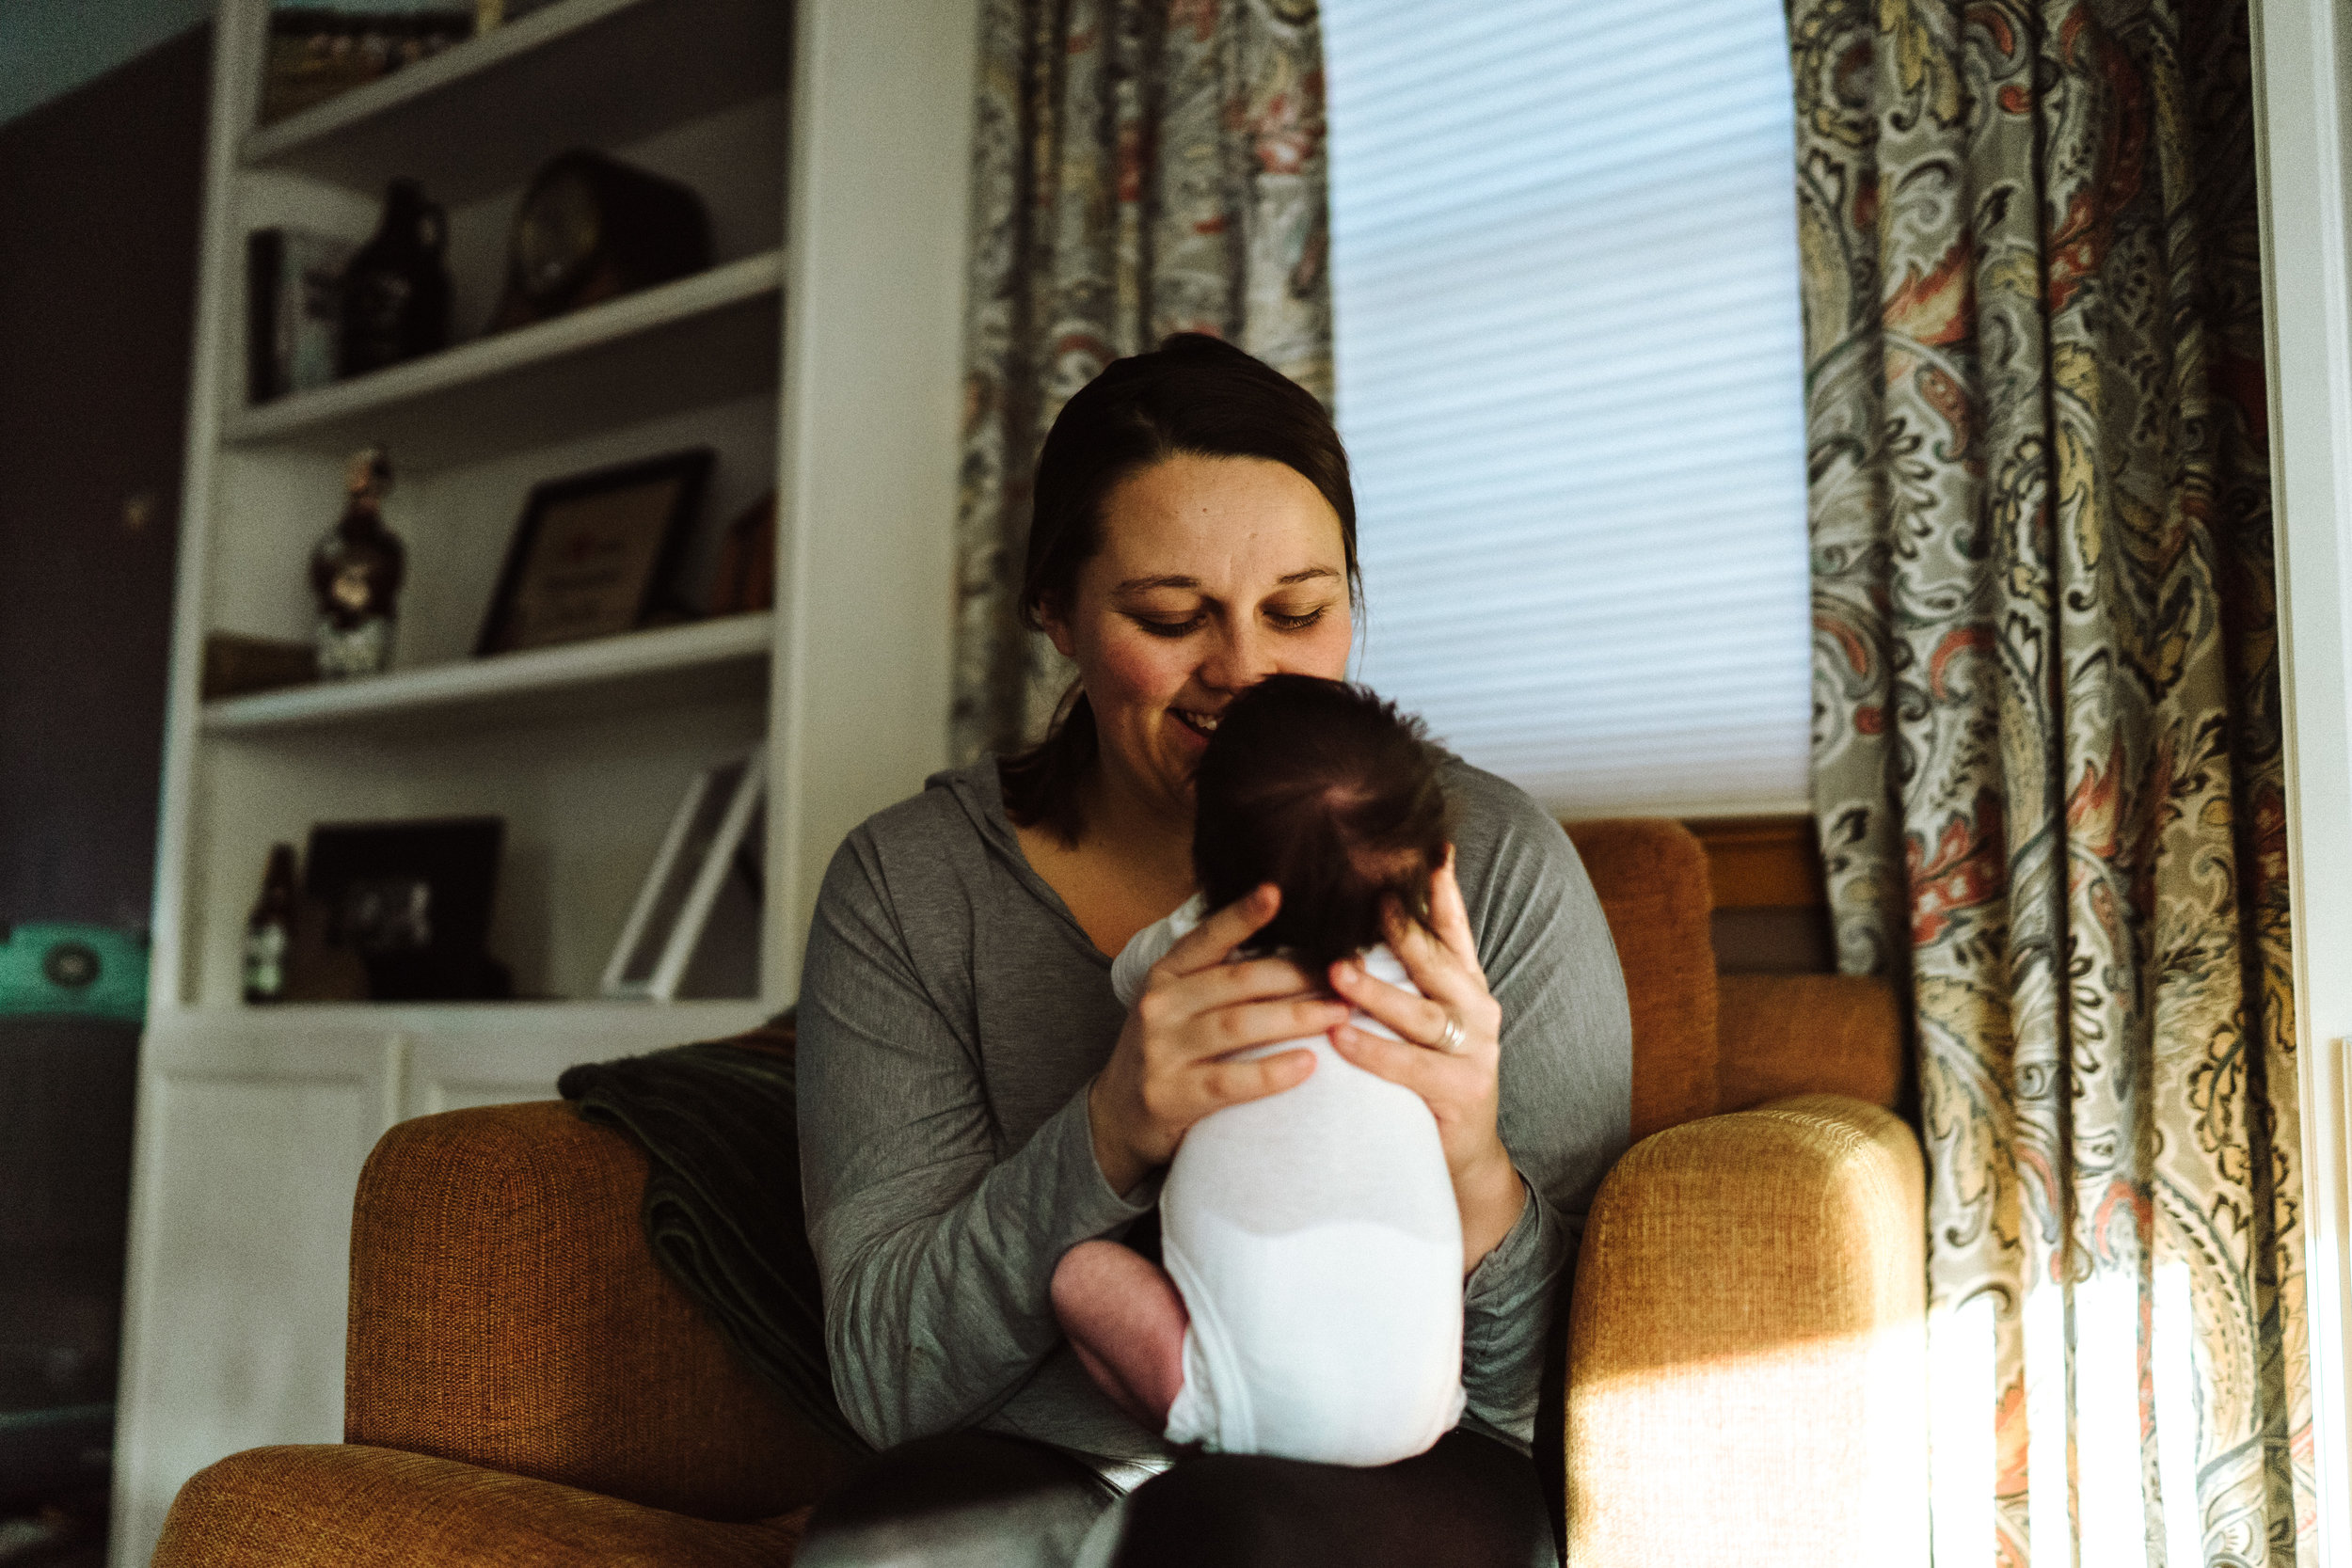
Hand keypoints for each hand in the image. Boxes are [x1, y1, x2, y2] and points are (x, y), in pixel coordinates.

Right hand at [1089, 885, 1346, 1197]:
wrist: (1118, 1116)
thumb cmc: (1167, 1052)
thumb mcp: (1177, 1004)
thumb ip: (1216, 978)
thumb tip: (1290, 947)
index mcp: (1165, 974)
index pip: (1207, 937)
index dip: (1241, 915)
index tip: (1276, 891)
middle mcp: (1159, 1005)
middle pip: (1238, 981)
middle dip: (1297, 975)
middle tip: (1344, 974)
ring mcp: (1162, 1050)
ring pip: (1239, 1025)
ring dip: (1296, 1017)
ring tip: (1338, 1013)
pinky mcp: (1171, 1094)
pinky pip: (1230, 1080)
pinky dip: (1272, 1071)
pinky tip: (1308, 1064)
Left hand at [1327, 849, 1525, 1269]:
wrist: (1460, 1158)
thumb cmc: (1425, 1078)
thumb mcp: (1418, 1018)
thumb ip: (1400, 975)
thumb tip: (1354, 915)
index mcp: (1466, 986)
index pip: (1454, 929)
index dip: (1442, 890)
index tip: (1429, 849)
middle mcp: (1477, 1012)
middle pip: (1438, 963)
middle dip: (1403, 932)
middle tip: (1368, 902)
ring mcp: (1476, 1053)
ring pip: (1422, 1015)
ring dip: (1377, 993)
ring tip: (1336, 973)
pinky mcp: (1463, 1092)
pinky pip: (1412, 1068)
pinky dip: (1375, 1052)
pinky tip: (1341, 1039)